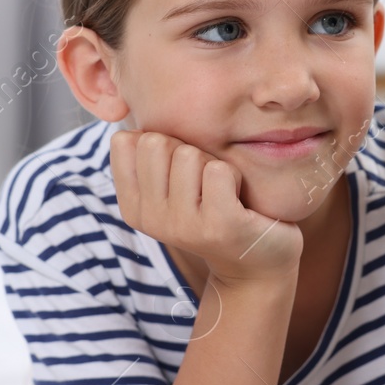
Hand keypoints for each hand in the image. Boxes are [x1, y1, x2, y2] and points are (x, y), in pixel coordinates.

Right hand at [110, 130, 302, 286]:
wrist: (258, 260)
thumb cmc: (213, 206)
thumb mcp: (170, 185)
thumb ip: (146, 156)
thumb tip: (127, 125)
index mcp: (133, 207)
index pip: (126, 142)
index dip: (160, 143)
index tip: (177, 171)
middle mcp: (151, 219)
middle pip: (157, 142)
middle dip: (187, 150)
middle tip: (205, 182)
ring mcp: (183, 226)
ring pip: (188, 154)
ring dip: (213, 164)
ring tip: (221, 192)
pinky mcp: (219, 226)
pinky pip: (218, 170)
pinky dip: (234, 176)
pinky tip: (238, 201)